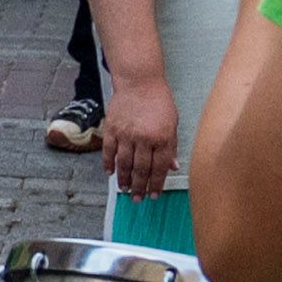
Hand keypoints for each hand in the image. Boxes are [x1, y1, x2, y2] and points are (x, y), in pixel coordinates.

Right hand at [101, 81, 179, 200]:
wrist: (139, 82)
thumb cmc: (159, 102)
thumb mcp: (172, 124)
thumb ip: (171, 147)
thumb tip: (173, 168)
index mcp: (162, 138)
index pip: (159, 167)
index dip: (156, 184)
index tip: (154, 195)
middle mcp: (144, 138)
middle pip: (141, 169)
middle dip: (140, 187)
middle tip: (138, 199)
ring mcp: (126, 134)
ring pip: (124, 163)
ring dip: (124, 179)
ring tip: (124, 190)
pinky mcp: (112, 129)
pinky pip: (109, 151)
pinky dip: (108, 164)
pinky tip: (110, 173)